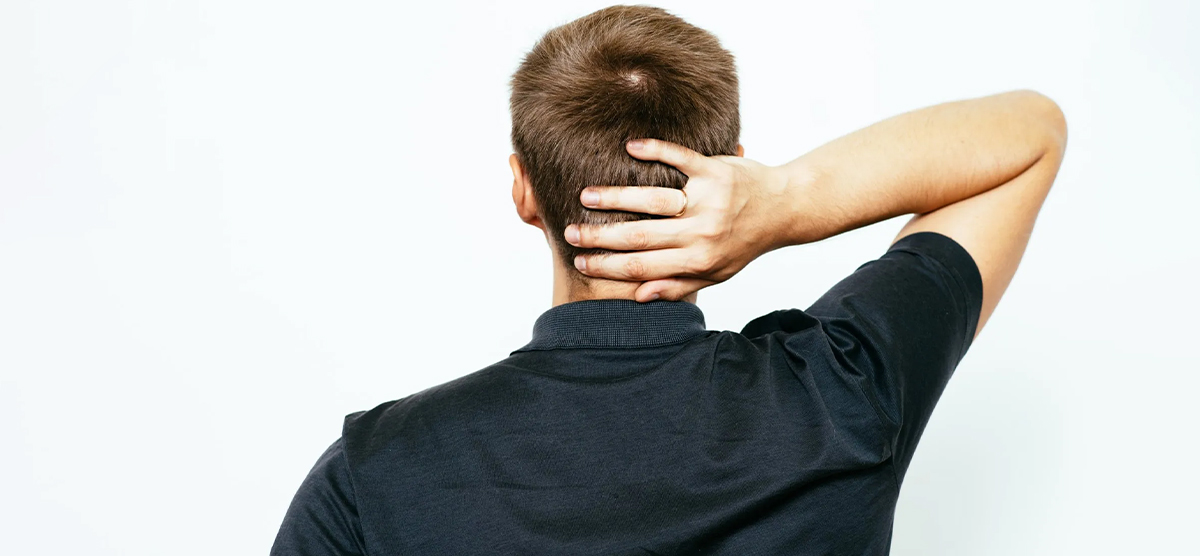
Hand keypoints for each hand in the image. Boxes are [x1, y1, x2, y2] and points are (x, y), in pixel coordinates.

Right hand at [564, 138, 791, 301]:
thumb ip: (678, 284)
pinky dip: (654, 150)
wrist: (784, 209)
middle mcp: (702, 232)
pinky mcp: (716, 169)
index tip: (580, 263)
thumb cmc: (744, 243)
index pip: (643, 267)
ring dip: (616, 196)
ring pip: (653, 199)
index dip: (608, 267)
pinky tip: (630, 147)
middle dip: (600, 236)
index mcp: (699, 260)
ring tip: (586, 196)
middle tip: (570, 232)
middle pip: (641, 236)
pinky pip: (681, 158)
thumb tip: (639, 297)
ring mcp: (709, 199)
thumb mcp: (716, 273)